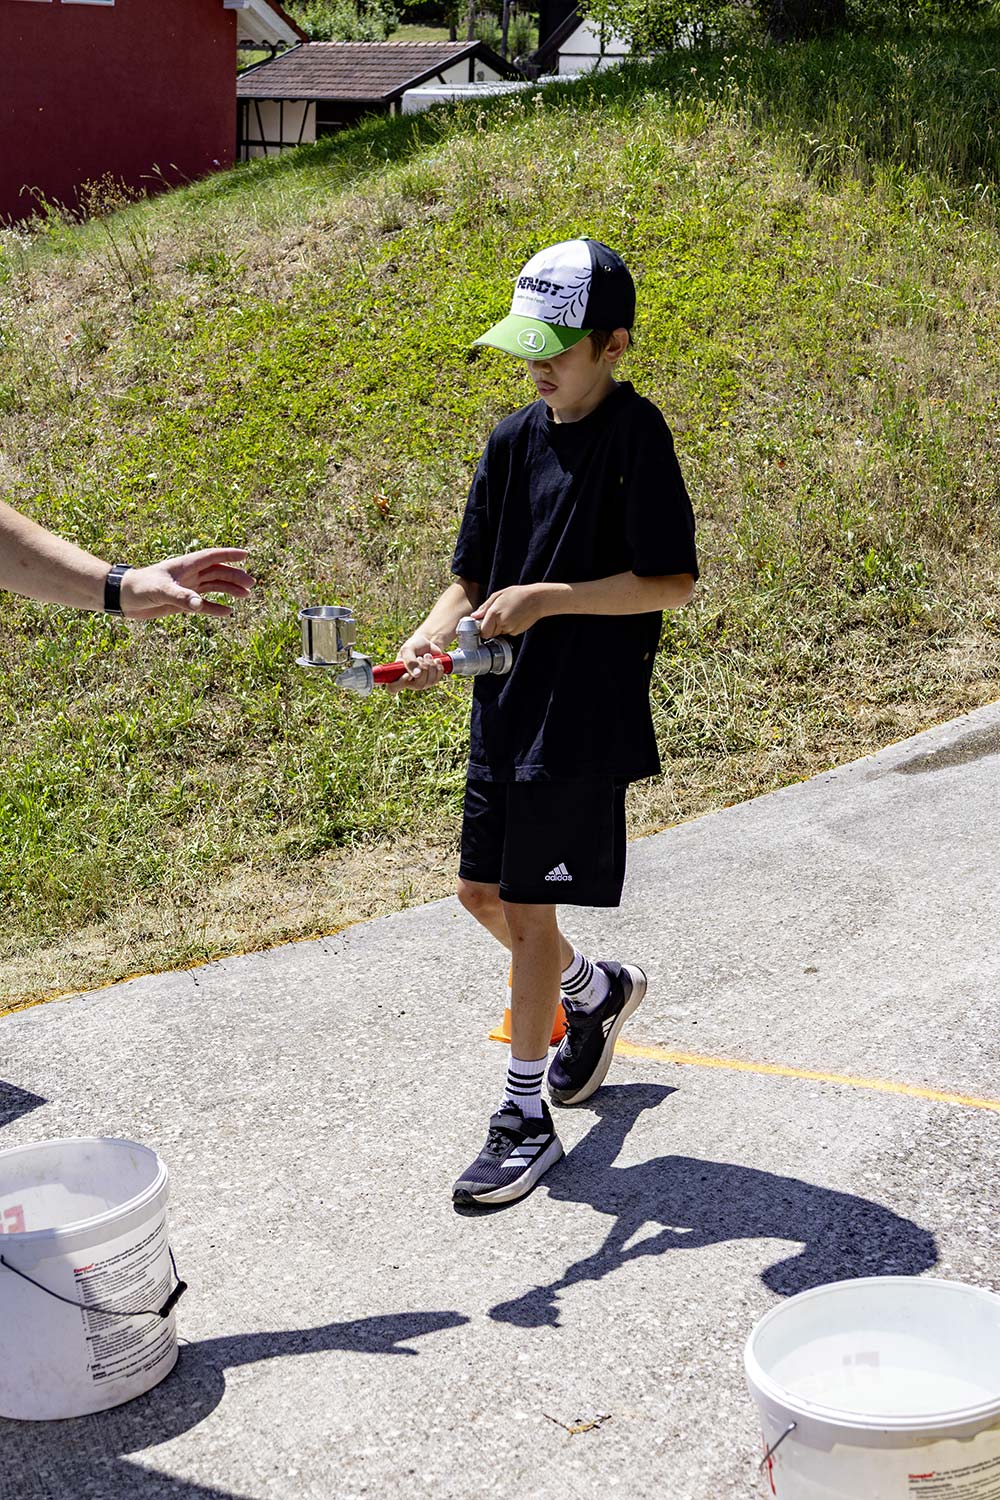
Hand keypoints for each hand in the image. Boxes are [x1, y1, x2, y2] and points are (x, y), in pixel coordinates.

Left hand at [119, 549, 255, 618]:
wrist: (123, 598)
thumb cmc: (140, 587)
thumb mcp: (161, 591)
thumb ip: (181, 597)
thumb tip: (199, 605)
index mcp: (185, 565)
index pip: (211, 557)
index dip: (229, 555)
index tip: (246, 555)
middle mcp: (188, 575)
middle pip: (217, 572)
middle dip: (234, 576)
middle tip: (251, 584)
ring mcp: (186, 588)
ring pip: (213, 587)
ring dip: (229, 590)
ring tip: (246, 595)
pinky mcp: (182, 602)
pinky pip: (204, 604)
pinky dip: (215, 607)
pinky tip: (227, 612)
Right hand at [384, 631, 447, 693]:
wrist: (427, 643)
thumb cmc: (414, 646)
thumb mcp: (408, 649)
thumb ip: (410, 661)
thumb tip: (416, 675)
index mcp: (397, 674)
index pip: (393, 688)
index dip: (400, 683)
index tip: (407, 674)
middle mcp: (409, 682)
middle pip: (419, 685)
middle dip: (423, 668)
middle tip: (420, 657)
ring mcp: (422, 683)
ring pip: (430, 681)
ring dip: (431, 665)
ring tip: (427, 655)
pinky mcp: (432, 680)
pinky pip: (438, 678)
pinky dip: (438, 667)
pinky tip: (435, 660)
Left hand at [472, 584, 548, 638]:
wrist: (537, 599)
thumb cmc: (517, 594)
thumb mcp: (498, 595)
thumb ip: (484, 607)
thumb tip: (474, 616)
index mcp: (494, 613)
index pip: (483, 631)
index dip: (482, 628)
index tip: (483, 624)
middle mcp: (502, 623)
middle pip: (490, 633)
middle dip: (491, 627)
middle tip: (497, 615)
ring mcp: (510, 629)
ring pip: (499, 633)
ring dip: (500, 627)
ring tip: (508, 614)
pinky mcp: (517, 632)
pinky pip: (508, 632)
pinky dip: (508, 627)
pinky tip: (514, 617)